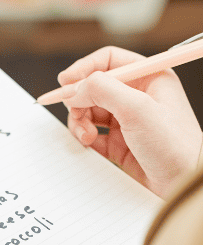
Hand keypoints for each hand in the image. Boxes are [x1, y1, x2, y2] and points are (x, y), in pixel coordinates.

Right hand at [59, 46, 201, 199]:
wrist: (181, 183)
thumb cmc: (173, 145)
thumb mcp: (137, 109)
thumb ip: (103, 91)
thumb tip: (74, 88)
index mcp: (148, 78)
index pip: (109, 61)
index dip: (84, 69)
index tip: (64, 82)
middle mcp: (137, 96)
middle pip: (94, 88)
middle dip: (80, 102)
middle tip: (77, 116)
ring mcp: (127, 121)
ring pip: (89, 112)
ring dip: (80, 123)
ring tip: (86, 137)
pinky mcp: (118, 144)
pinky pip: (91, 135)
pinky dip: (83, 139)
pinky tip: (88, 145)